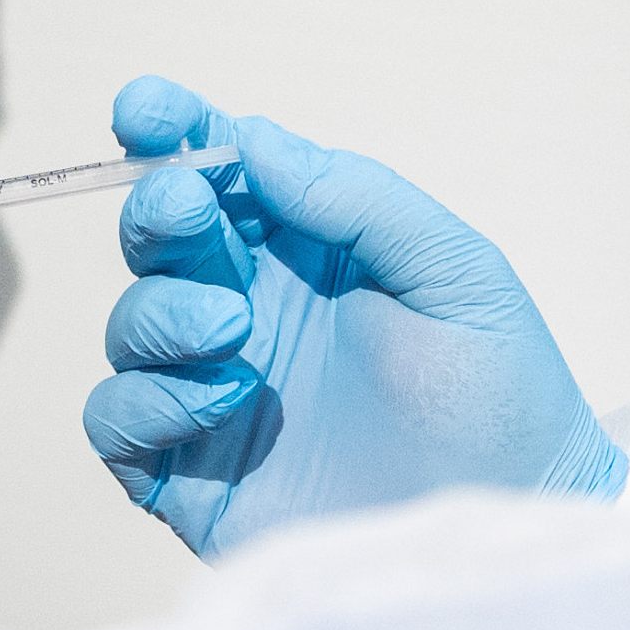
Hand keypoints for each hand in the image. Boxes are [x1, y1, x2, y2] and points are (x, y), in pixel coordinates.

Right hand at [85, 77, 625, 555]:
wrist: (513, 520)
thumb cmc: (502, 392)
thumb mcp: (453, 271)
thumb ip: (356, 200)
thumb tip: (251, 141)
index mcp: (311, 251)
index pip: (223, 173)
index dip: (172, 130)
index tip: (142, 109)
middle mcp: (253, 311)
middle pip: (160, 237)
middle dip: (158, 209)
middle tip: (191, 211)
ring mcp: (216, 391)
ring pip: (130, 322)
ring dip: (164, 309)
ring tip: (236, 330)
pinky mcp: (193, 474)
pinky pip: (115, 418)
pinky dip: (147, 397)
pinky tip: (223, 398)